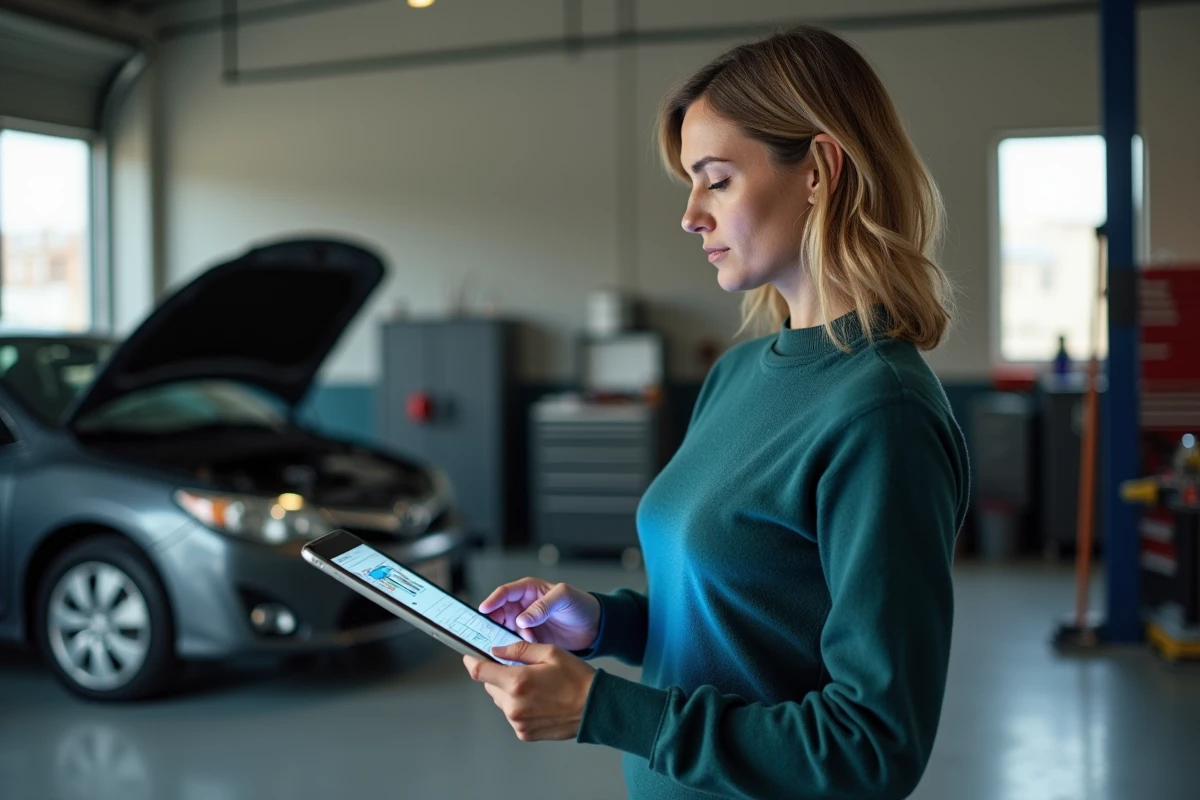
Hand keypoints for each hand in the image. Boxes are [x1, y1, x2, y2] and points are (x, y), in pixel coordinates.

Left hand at [463, 641, 595, 741]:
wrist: (596, 708)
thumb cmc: (577, 679)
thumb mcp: (550, 652)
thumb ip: (519, 649)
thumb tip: (496, 649)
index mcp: (518, 682)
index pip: (480, 672)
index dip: (471, 661)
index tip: (469, 656)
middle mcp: (513, 705)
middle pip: (490, 686)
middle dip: (498, 674)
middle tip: (518, 667)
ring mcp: (518, 722)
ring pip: (500, 701)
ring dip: (509, 691)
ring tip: (535, 685)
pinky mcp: (524, 733)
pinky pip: (512, 714)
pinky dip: (518, 705)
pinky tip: (538, 699)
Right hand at [478, 578, 600, 650]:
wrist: (595, 627)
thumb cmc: (581, 605)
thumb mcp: (564, 597)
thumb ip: (543, 606)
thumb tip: (522, 619)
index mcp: (530, 590)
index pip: (505, 593)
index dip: (492, 601)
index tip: (483, 611)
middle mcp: (524, 606)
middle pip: (499, 612)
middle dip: (492, 623)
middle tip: (487, 634)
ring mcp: (526, 624)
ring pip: (505, 629)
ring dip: (504, 637)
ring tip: (506, 645)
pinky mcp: (531, 639)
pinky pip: (515, 643)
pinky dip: (514, 648)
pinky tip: (518, 653)